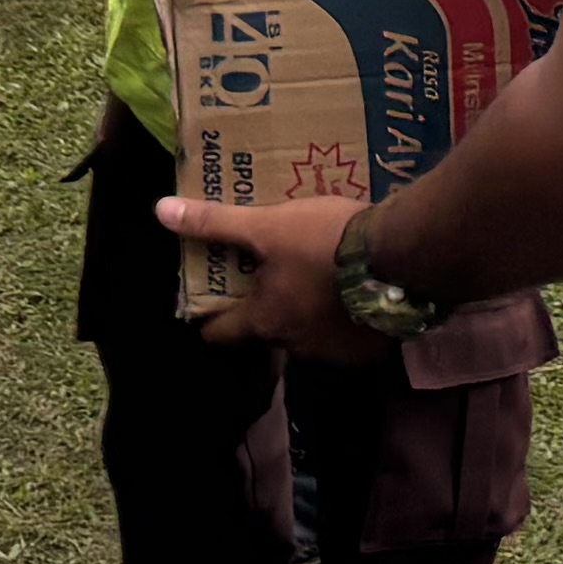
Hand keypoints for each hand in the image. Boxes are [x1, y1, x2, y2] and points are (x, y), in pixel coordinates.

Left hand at [158, 192, 386, 358]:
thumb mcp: (268, 225)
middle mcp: (294, 345)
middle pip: (266, 332)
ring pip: (307, 334)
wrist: (401, 258)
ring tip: (317, 279)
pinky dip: (343, 319)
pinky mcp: (368, 350)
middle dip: (265, 309)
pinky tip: (352, 292)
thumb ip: (216, 223)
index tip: (207, 304)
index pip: (219, 334)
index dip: (209, 320)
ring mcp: (334, 352)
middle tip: (271, 277)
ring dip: (308, 313)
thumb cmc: (325, 241)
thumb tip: (161, 211)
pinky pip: (346, 336)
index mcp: (264, 321)